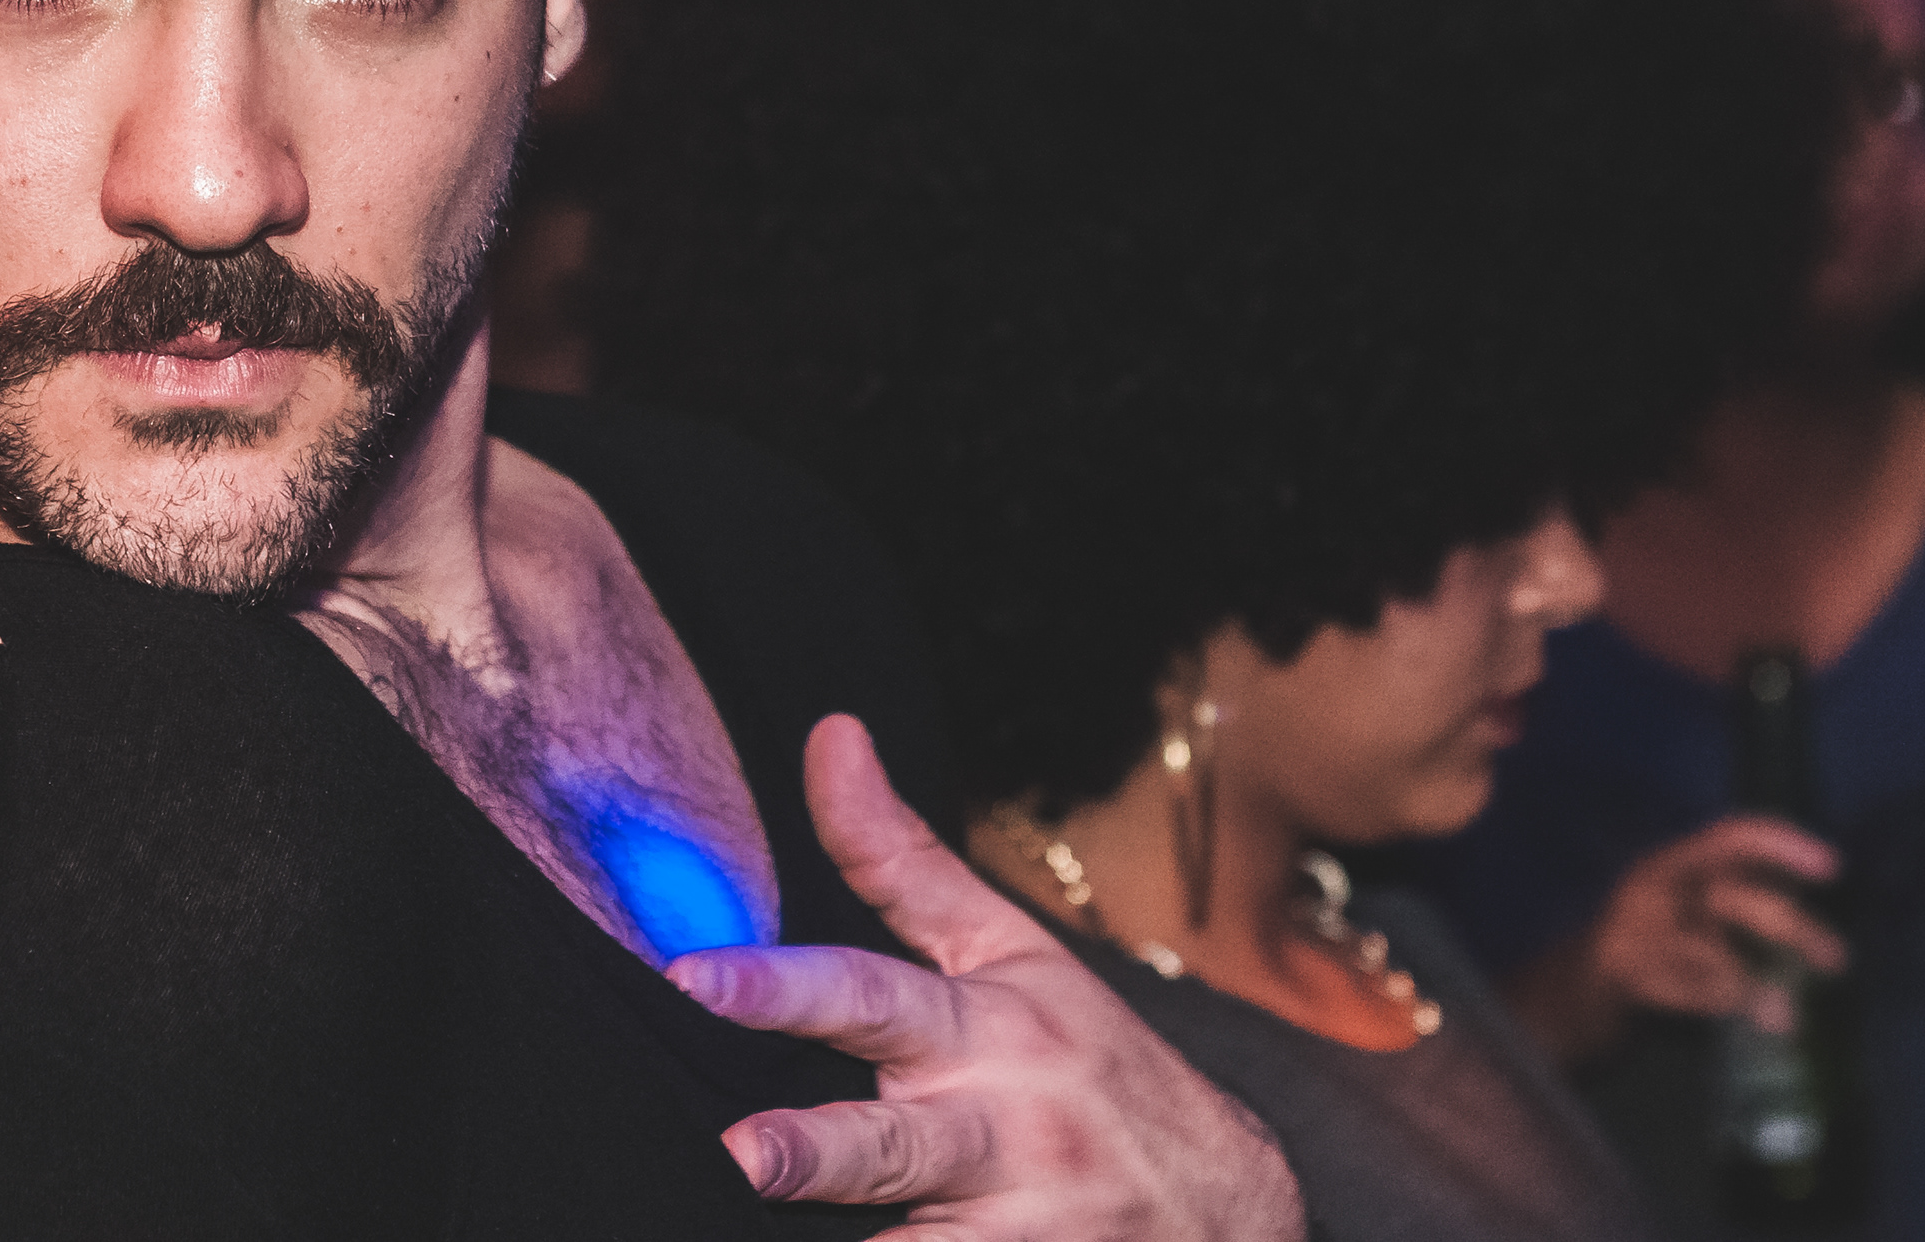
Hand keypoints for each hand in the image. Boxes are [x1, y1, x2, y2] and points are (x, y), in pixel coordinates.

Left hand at [664, 715, 1303, 1239]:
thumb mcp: (1011, 956)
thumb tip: (830, 733)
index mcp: (986, 1032)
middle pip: (891, 1142)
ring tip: (762, 1233)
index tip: (693, 976)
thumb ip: (903, 860)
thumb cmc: (1096, 1066)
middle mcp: (998, 1132)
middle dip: (816, 1150)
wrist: (1231, 1213)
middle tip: (743, 1151)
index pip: (872, 995)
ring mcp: (1013, 1230)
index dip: (781, 986)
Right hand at [1577, 814, 1844, 1036]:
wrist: (1577, 987)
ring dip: (1756, 984)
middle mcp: (1655, 887)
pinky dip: (1722, 1005)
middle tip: (1836, 960)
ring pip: (1709, 949)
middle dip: (1791, 928)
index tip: (1832, 867)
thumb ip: (1735, 897)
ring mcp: (1636, 929)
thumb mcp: (1686, 905)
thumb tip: (1807, 906)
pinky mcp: (1625, 971)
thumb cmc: (1652, 944)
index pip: (1732, 836)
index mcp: (1675, 862)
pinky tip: (1753, 1021)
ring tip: (1789, 1016)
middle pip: (1732, 897)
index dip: (1782, 844)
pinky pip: (1684, 987)